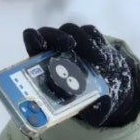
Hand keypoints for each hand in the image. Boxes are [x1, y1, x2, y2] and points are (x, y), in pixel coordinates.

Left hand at [22, 23, 137, 126]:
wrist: (106, 92)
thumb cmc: (82, 99)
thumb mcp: (80, 106)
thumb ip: (81, 107)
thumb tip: (86, 109)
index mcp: (43, 64)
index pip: (33, 45)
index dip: (33, 40)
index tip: (38, 43)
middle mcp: (56, 49)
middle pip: (49, 33)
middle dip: (56, 37)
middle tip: (70, 45)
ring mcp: (74, 42)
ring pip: (70, 30)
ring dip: (82, 42)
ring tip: (97, 60)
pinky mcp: (92, 40)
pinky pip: (91, 32)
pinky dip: (96, 42)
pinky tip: (102, 59)